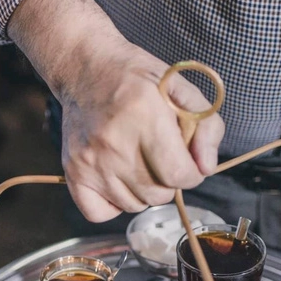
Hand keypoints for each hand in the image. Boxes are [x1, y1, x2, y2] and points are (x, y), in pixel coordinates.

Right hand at [59, 44, 224, 220]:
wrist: (85, 68)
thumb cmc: (137, 78)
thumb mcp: (181, 87)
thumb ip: (207, 126)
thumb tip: (206, 168)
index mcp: (144, 116)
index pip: (179, 175)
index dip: (191, 173)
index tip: (185, 161)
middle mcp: (114, 142)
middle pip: (158, 195)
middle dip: (168, 181)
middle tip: (159, 156)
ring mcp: (90, 161)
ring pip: (134, 206)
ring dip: (143, 190)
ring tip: (137, 160)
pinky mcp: (73, 172)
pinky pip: (100, 213)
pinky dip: (113, 204)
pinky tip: (117, 178)